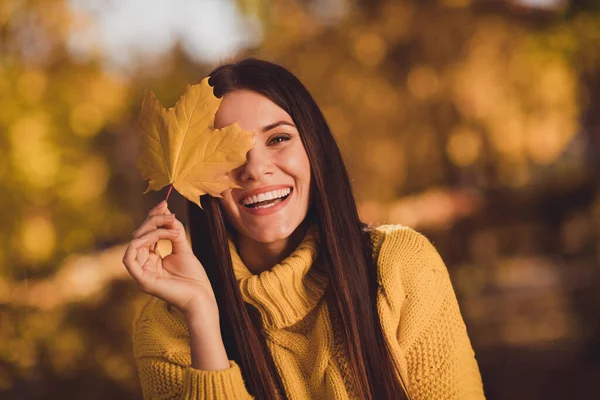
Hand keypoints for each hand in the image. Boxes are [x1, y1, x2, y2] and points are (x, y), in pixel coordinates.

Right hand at [122, 200, 217, 318]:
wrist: (201, 297)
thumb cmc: (194, 278)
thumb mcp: (183, 249)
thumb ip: (174, 232)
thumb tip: (168, 214)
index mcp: (152, 259)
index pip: (146, 234)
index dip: (153, 217)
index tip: (164, 204)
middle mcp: (144, 265)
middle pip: (138, 236)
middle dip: (153, 220)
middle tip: (169, 213)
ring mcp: (141, 274)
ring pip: (135, 244)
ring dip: (151, 231)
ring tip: (171, 227)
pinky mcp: (142, 281)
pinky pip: (129, 259)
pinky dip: (140, 244)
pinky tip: (157, 236)